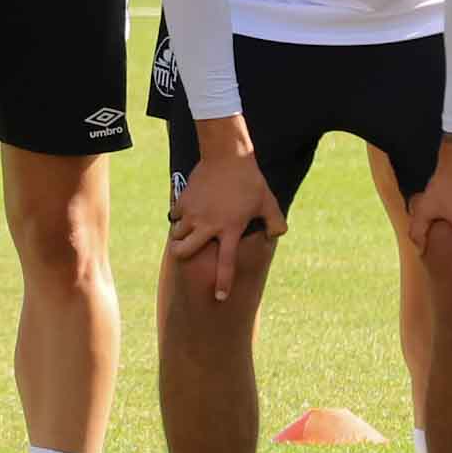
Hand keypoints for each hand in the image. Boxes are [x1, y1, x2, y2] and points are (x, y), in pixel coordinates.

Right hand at [165, 139, 284, 300]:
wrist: (227, 155)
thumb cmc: (250, 180)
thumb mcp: (269, 202)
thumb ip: (276, 223)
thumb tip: (276, 236)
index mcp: (230, 229)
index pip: (226, 263)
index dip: (223, 282)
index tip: (219, 297)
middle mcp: (209, 225)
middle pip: (185, 252)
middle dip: (183, 256)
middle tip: (185, 253)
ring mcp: (194, 213)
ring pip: (178, 235)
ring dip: (181, 236)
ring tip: (187, 231)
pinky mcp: (184, 200)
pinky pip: (175, 216)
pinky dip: (178, 218)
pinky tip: (186, 213)